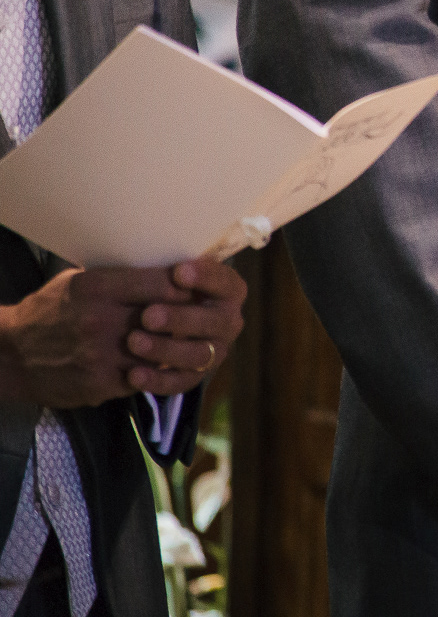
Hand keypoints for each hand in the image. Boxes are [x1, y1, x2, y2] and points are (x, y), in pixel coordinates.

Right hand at [0, 266, 188, 407]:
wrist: (10, 356)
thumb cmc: (47, 311)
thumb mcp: (77, 282)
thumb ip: (117, 277)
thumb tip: (162, 267)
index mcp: (96, 288)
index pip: (161, 283)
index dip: (186, 286)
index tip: (197, 286)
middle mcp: (101, 320)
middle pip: (167, 317)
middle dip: (187, 316)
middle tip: (202, 313)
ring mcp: (101, 355)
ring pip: (162, 351)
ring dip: (176, 346)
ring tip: (188, 339)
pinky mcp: (100, 384)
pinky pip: (144, 377)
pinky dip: (156, 370)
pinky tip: (160, 362)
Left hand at [125, 261, 246, 395]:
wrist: (136, 324)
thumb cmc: (148, 289)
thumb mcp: (156, 272)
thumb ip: (161, 270)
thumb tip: (152, 258)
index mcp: (226, 290)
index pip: (226, 282)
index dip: (206, 277)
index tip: (178, 272)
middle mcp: (227, 321)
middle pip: (216, 321)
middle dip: (182, 318)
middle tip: (148, 315)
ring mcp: (214, 351)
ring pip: (200, 355)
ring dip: (167, 349)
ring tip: (133, 342)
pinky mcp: (193, 377)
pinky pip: (181, 383)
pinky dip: (158, 381)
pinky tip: (134, 374)